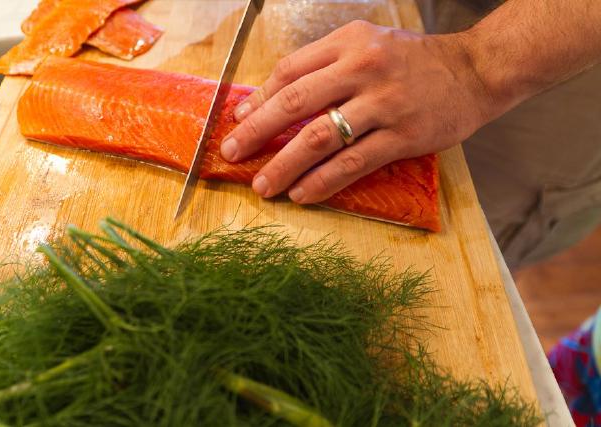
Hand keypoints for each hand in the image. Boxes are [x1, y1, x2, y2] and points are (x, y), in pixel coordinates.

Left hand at [220, 20, 497, 203]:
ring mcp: (384, 103)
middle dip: (257, 132)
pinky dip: (323, 181)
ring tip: (264, 186)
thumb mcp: (368, 44)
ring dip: (285, 165)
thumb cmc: (413, 60)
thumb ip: (325, 65)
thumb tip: (274, 97)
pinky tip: (303, 194)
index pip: (291, 70)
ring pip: (321, 138)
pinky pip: (354, 163)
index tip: (239, 120)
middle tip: (232, 155)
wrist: (474, 71)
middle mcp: (363, 68)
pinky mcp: (403, 135)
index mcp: (349, 43)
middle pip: (296, 103)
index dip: (260, 98)